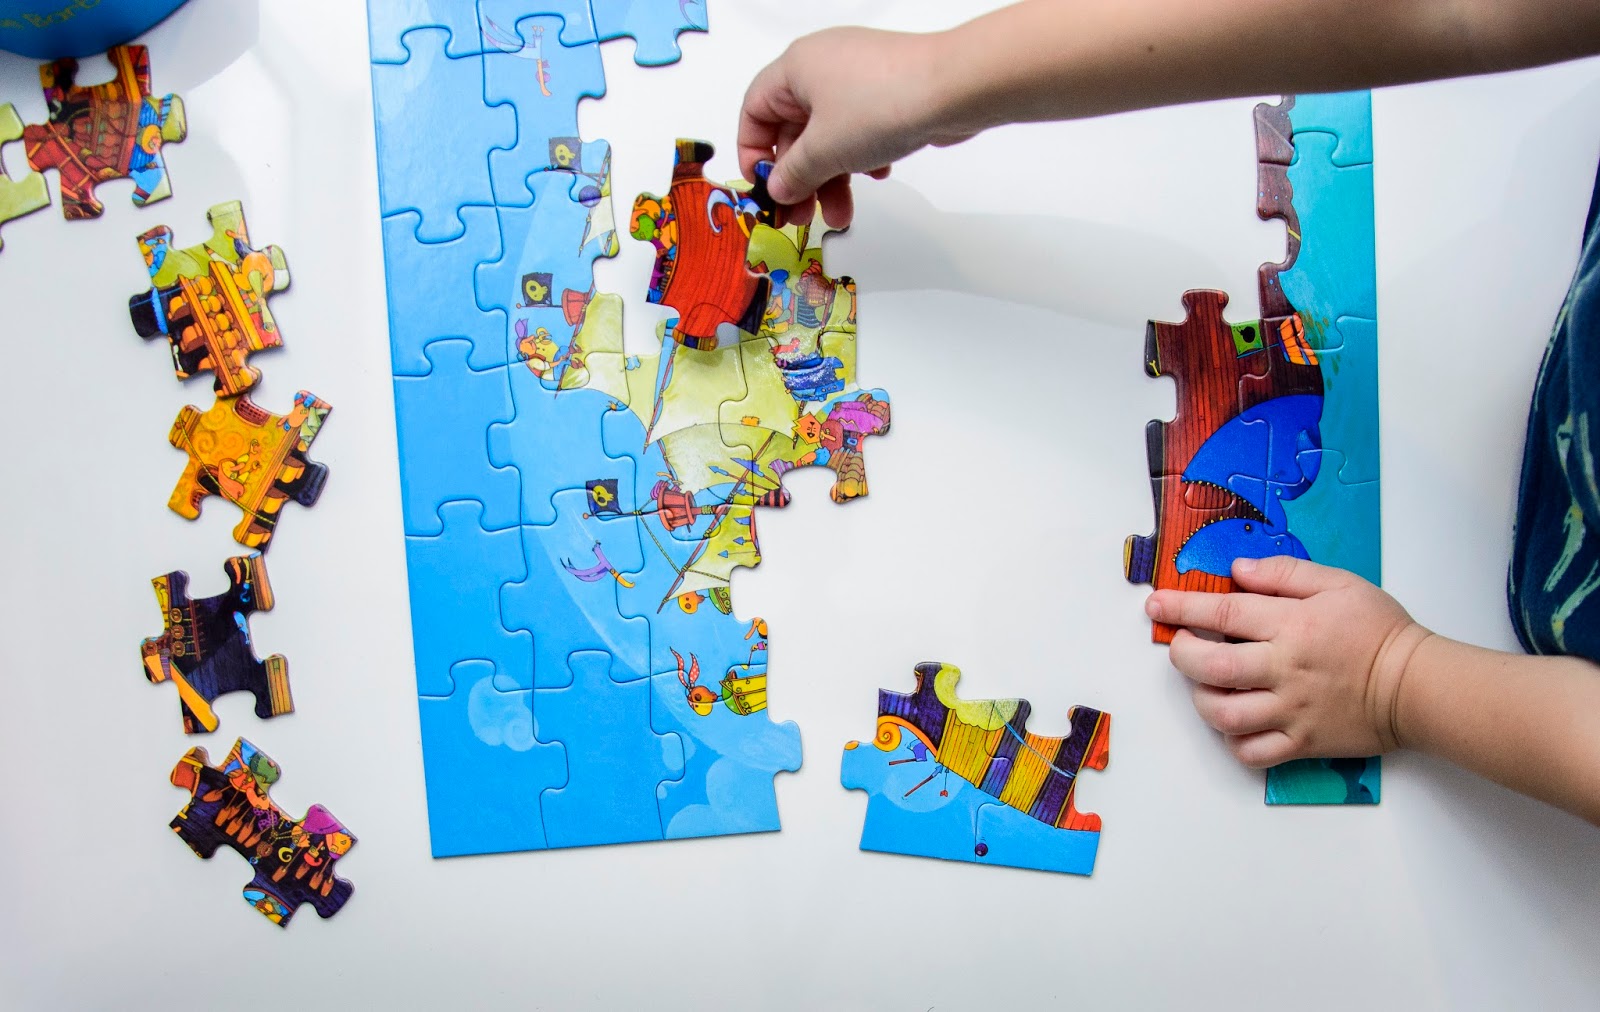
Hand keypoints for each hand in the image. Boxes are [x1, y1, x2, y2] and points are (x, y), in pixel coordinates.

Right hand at [737, 27, 976, 227]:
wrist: (952, 89)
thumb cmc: (881, 104)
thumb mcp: (823, 150)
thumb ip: (793, 174)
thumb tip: (778, 188)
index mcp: (795, 68)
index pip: (754, 110)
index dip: (752, 151)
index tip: (764, 186)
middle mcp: (822, 67)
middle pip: (793, 130)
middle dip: (799, 178)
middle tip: (801, 215)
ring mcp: (857, 79)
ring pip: (829, 136)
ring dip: (831, 178)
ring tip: (841, 213)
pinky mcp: (886, 92)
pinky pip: (859, 130)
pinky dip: (860, 157)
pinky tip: (877, 172)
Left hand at [1144, 556, 1433, 767]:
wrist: (1416, 685)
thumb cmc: (1379, 630)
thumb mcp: (1337, 582)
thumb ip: (1283, 573)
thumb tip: (1236, 572)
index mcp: (1292, 626)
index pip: (1222, 614)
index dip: (1181, 608)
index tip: (1156, 604)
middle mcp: (1285, 670)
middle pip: (1211, 669)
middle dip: (1182, 655)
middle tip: (1180, 646)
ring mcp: (1291, 711)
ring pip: (1224, 715)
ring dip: (1202, 699)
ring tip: (1205, 685)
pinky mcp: (1301, 743)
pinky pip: (1251, 752)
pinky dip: (1232, 740)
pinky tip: (1235, 720)